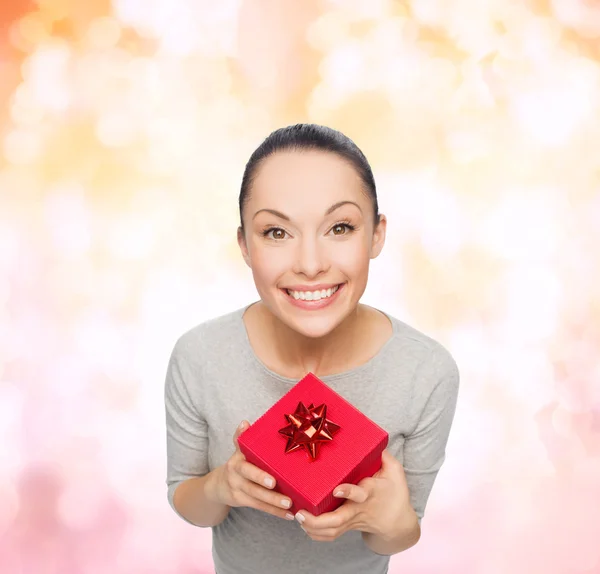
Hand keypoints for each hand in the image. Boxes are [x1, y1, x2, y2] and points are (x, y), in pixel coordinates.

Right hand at [205, 420, 294, 520]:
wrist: (218, 486)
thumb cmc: (237, 464)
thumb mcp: (238, 451)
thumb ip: (242, 439)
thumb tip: (245, 422)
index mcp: (237, 458)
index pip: (243, 457)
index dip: (255, 468)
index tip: (270, 476)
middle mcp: (235, 472)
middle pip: (250, 479)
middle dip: (264, 484)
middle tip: (279, 488)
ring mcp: (237, 488)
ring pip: (256, 496)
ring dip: (274, 502)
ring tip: (290, 505)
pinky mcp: (241, 501)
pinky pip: (259, 507)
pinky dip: (275, 512)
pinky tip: (289, 515)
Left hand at [295, 449, 416, 541]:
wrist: (398, 523)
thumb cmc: (395, 493)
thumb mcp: (395, 471)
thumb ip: (384, 455)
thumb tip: (371, 439)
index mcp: (370, 493)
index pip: (359, 494)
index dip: (348, 492)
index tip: (336, 489)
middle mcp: (358, 509)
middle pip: (338, 520)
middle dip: (317, 520)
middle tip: (301, 513)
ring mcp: (352, 520)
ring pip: (331, 531)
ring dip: (312, 527)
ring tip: (298, 517)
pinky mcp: (347, 527)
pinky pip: (330, 535)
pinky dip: (315, 534)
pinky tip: (303, 525)